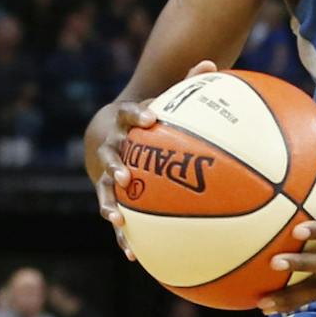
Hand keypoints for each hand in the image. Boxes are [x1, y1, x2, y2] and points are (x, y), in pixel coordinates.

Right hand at [94, 59, 215, 258]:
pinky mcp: (109, 195)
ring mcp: (105, 172)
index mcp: (125, 122)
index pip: (130, 114)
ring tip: (117, 218)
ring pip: (104, 190)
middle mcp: (111, 147)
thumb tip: (212, 61)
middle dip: (114, 165)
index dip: (139, 115)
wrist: (106, 130)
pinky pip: (115, 216)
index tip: (152, 118)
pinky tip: (133, 255)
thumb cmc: (147, 117)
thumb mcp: (163, 98)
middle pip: (109, 154)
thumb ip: (186, 84)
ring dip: (109, 203)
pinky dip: (123, 235)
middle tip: (123, 174)